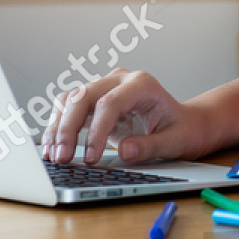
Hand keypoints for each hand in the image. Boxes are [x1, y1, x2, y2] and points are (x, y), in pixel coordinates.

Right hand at [40, 69, 209, 165]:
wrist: (184, 123)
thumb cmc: (182, 129)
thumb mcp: (175, 141)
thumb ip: (151, 146)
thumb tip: (124, 151)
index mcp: (142, 84)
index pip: (110, 102)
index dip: (96, 130)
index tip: (91, 157)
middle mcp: (120, 80)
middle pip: (84, 96)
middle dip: (68, 128)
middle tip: (63, 158)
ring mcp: (105, 87)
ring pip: (71, 100)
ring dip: (58, 127)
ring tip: (54, 156)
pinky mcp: (95, 101)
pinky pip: (70, 109)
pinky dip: (59, 127)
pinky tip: (53, 148)